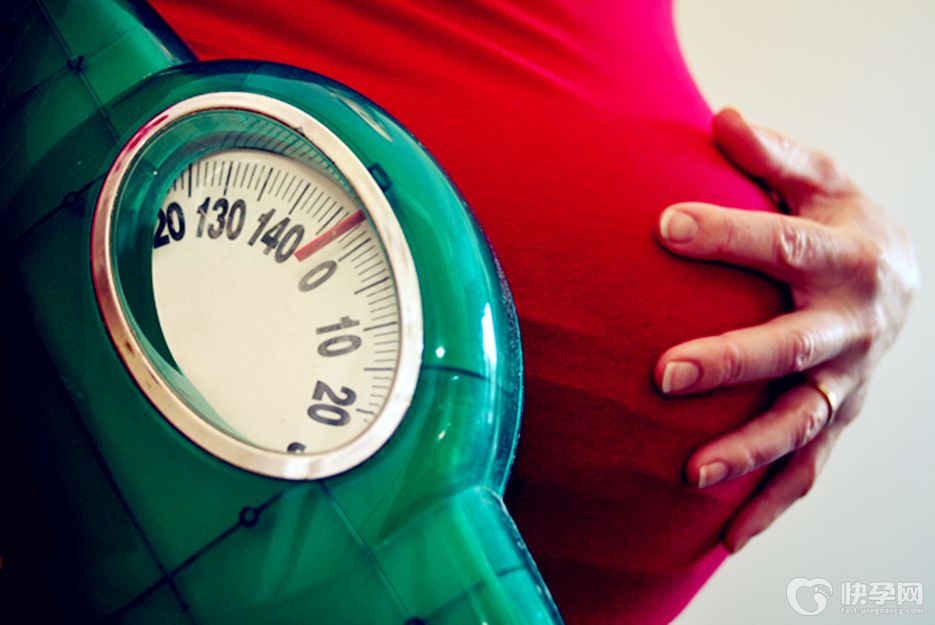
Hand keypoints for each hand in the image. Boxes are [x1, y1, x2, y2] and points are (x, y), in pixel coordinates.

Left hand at [654, 108, 918, 551]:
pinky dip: (771, 504)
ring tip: (691, 474)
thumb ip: (775, 158)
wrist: (898, 277)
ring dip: (749, 450)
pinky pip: (809, 469)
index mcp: (846, 257)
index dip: (726, 235)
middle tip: (664, 376)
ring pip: (801, 422)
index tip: (664, 225)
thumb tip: (721, 119)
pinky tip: (726, 537)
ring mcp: (848, 381)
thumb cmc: (841, 224)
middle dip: (730, 362)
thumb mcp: (822, 180)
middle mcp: (852, 326)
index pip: (782, 244)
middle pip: (790, 348)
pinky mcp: (839, 418)